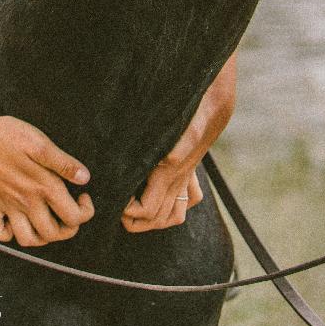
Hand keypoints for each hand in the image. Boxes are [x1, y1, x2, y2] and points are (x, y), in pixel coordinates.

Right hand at [0, 111, 93, 246]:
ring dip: (42, 236)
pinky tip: (15, 220)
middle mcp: (26, 202)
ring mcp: (7, 207)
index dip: (85, 211)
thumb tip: (85, 178)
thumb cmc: (5, 134)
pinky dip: (7, 233)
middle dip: (67, 228)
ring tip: (47, 218)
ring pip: (28, 239)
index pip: (73, 217)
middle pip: (53, 234)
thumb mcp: (39, 142)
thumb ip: (63, 162)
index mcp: (42, 187)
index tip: (83, 196)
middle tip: (68, 209)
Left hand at [121, 52, 236, 233]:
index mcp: (166, 168)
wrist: (209, 104)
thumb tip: (135, 154)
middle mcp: (178, 179)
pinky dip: (174, 209)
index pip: (146, 209)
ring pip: (175, 217)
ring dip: (154, 221)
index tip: (114, 199)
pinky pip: (189, 201)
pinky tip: (160, 200)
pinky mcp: (192, 174)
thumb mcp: (158, 126)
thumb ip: (148, 142)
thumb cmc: (181, 111)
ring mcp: (186, 179)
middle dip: (135, 220)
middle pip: (157, 218)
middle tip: (118, 208)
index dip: (127, 211)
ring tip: (134, 212)